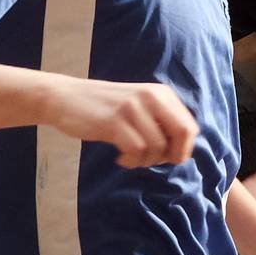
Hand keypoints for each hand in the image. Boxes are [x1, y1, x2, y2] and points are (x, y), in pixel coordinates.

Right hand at [46, 79, 197, 168]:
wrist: (65, 97)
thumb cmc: (104, 108)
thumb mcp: (138, 107)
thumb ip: (160, 122)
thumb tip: (182, 152)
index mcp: (161, 94)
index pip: (190, 127)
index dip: (182, 148)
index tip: (164, 156)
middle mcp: (150, 96)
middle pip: (182, 134)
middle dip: (172, 156)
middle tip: (152, 160)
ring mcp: (132, 108)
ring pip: (157, 147)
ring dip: (146, 161)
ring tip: (130, 157)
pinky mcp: (114, 121)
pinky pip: (137, 150)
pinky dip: (132, 161)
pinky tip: (121, 158)